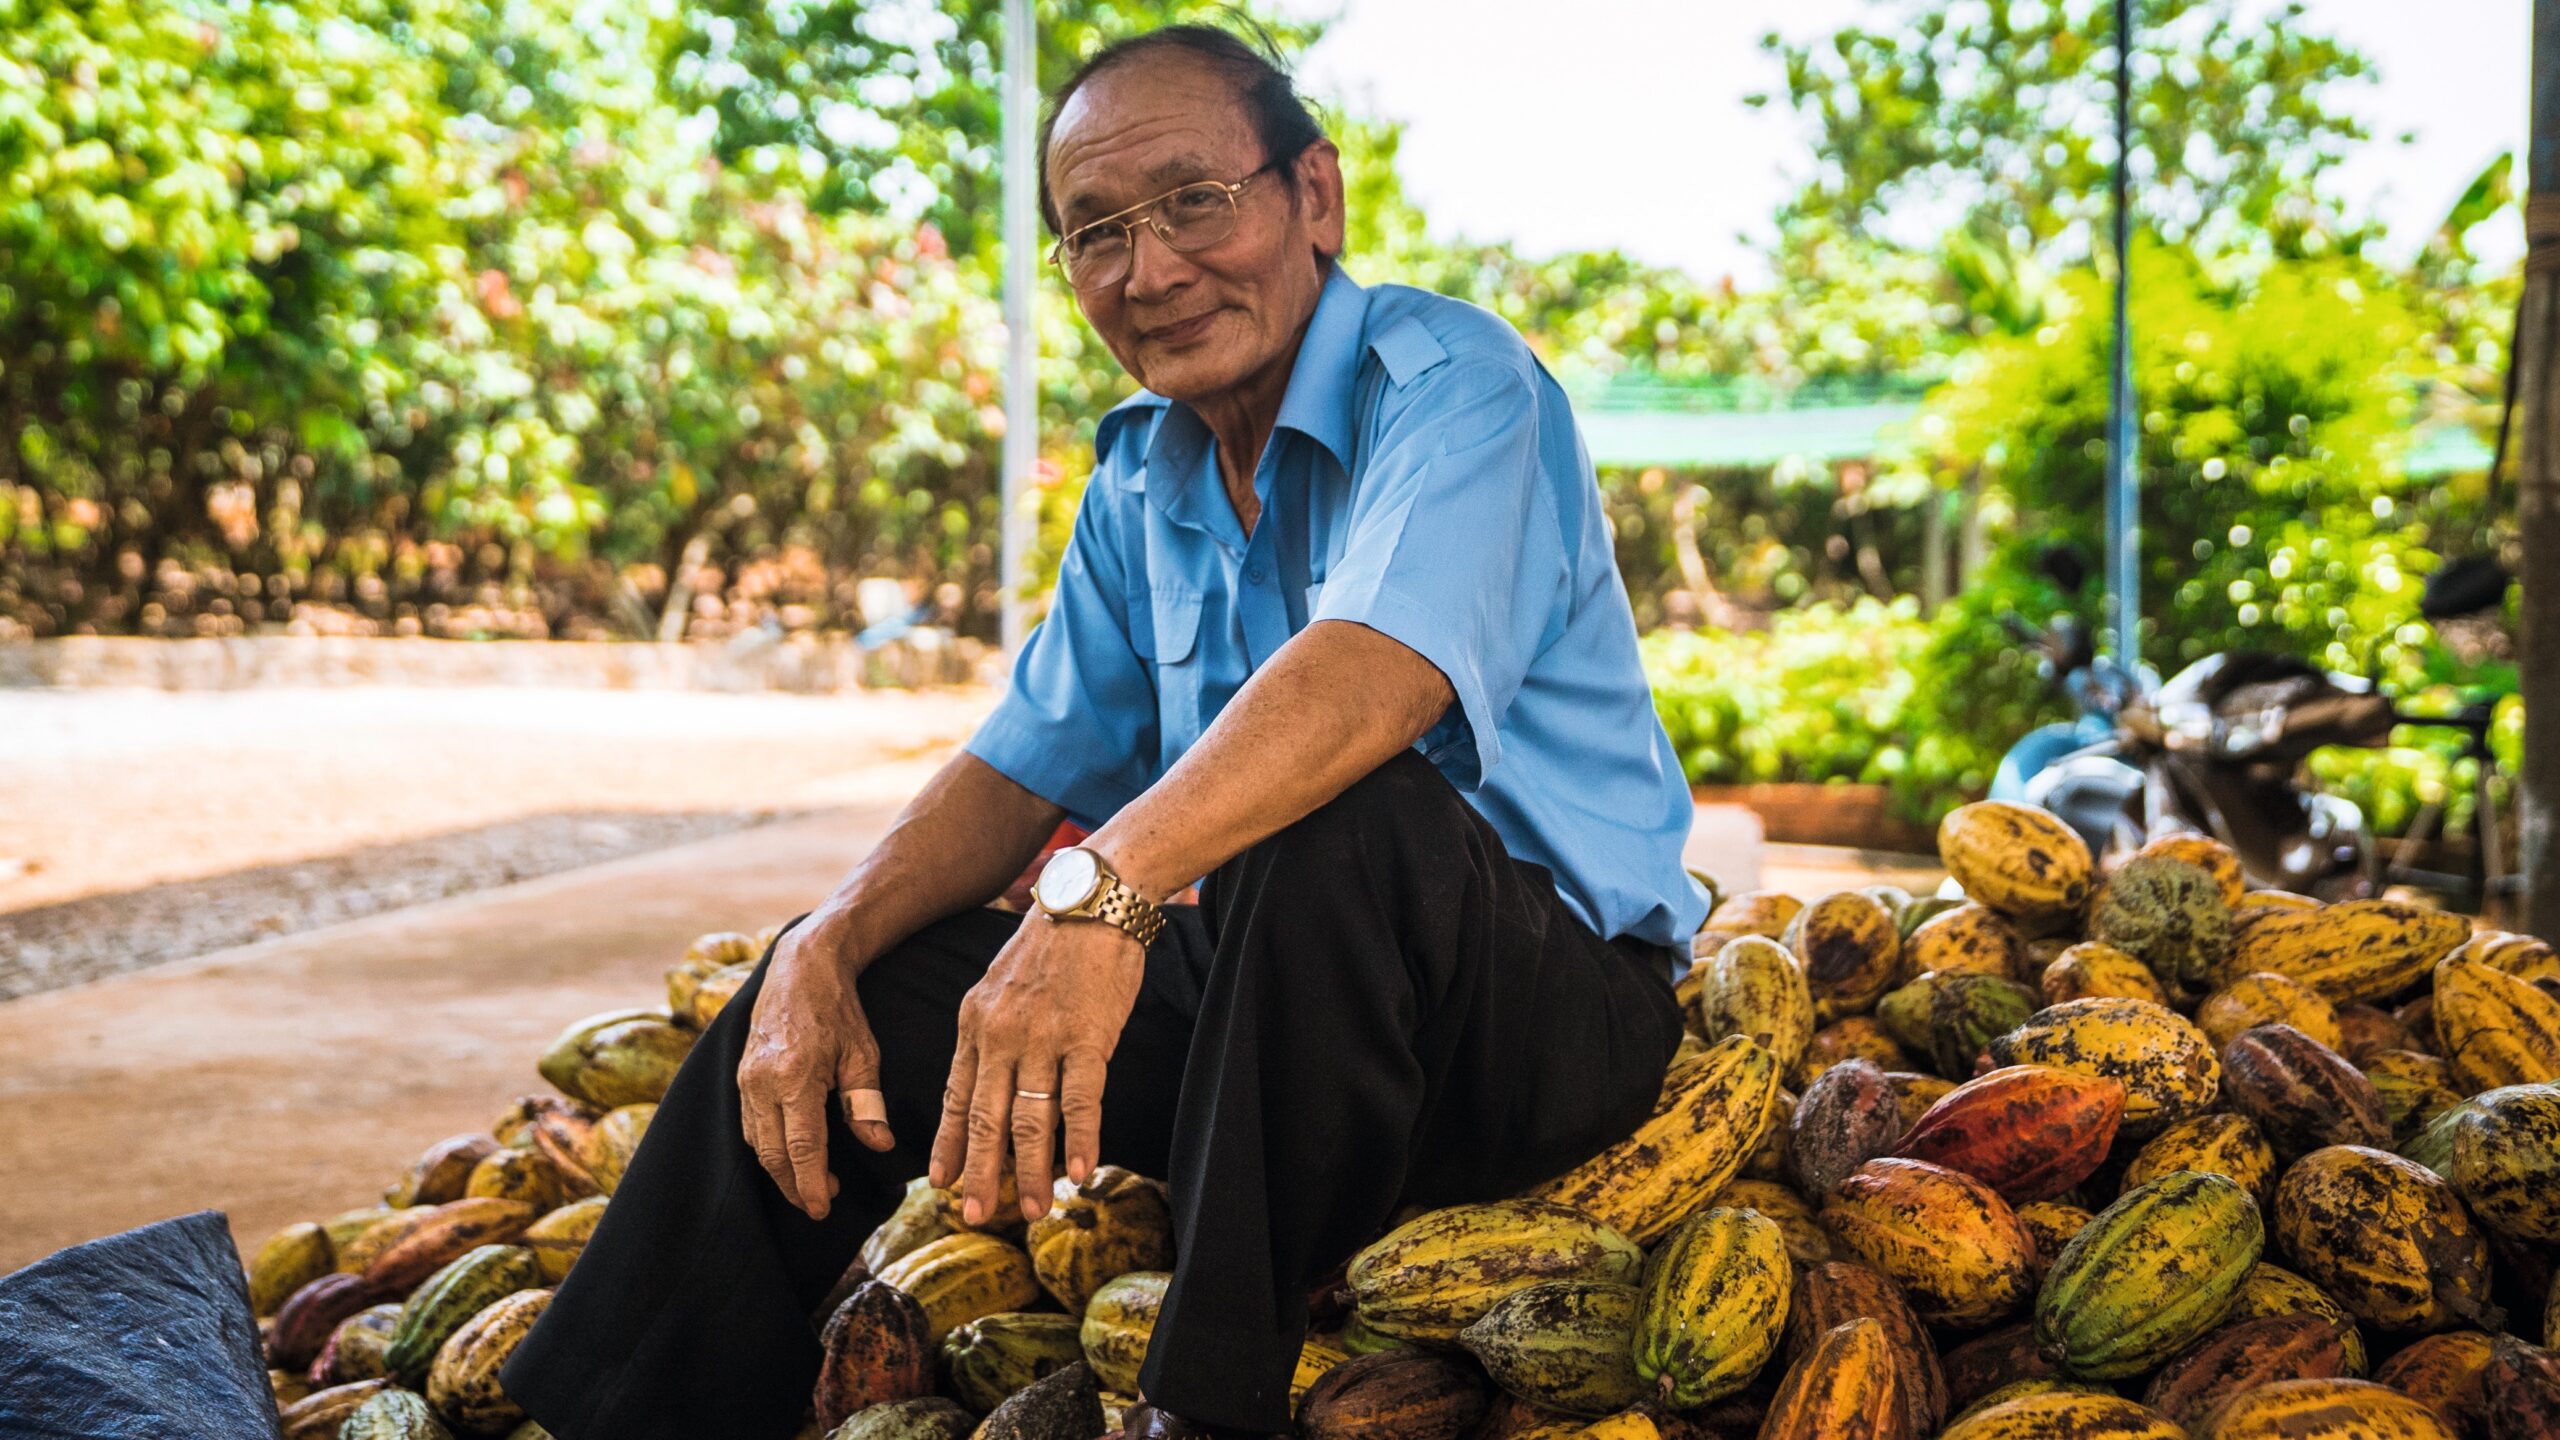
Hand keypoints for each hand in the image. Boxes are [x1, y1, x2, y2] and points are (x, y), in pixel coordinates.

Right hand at [737, 910, 893, 1221]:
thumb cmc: (838, 1009)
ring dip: (781, 1170)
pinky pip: (750, 1124)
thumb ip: (867, 1102)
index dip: (811, 1184)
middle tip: (821, 1205)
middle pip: (773, 1154)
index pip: (801, 1147)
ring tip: (812, 1184)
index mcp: (796, 1076)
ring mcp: (746, 1079)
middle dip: (794, 1187)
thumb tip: (880, 1145)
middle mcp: (762, 1081)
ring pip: (757, 1143)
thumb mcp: (863, 1052)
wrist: (800, 967)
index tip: (824, 1209)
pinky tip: (791, 1154)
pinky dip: (768, 1147)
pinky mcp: (740, 1076)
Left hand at [930, 912, 1144, 1225]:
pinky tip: (1080, 1172)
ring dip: (1029, 1171)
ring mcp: (1044, 1037)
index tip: (942, 1183)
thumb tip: (985, 1080)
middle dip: (979, 1173)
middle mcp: (1000, 1035)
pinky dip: (1080, 1139)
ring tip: (1031, 1210)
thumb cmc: (1051, 944)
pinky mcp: (1089, 1036)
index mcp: (974, 1022)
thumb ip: (989, 1031)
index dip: (949, 1144)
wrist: (1092, 898)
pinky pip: (1081, 1099)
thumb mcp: (999, 984)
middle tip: (975, 1215)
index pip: (954, 1096)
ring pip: (1030, 1119)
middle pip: (984, 1118)